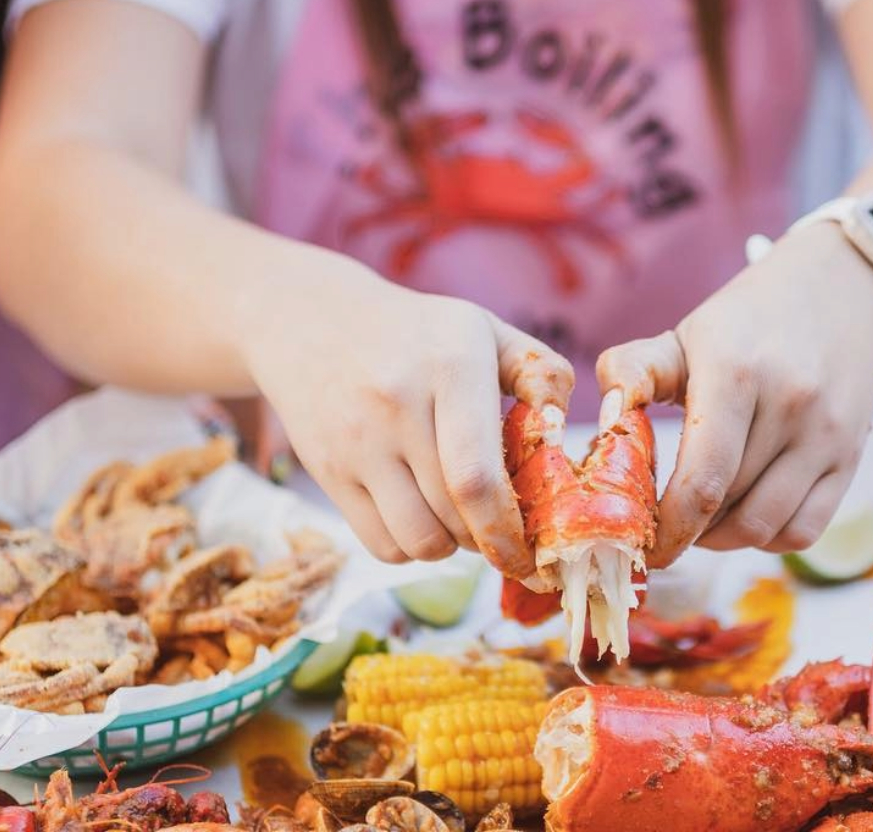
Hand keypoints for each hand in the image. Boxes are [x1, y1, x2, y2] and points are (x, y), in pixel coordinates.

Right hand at [240, 260, 571, 576]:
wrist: (312, 321)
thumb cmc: (418, 334)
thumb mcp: (484, 331)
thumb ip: (539, 373)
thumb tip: (561, 433)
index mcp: (450, 369)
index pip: (477, 477)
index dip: (507, 529)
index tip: (529, 551)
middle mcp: (397, 406)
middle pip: (453, 516)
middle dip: (488, 539)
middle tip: (501, 531)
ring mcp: (355, 442)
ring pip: (417, 540)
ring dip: (450, 548)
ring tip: (459, 520)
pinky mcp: (327, 471)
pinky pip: (381, 544)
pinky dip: (411, 548)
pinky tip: (421, 516)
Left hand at [597, 224, 872, 566]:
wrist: (839, 290)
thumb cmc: (745, 323)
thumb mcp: (682, 336)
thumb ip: (632, 373)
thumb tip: (607, 421)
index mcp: (735, 372)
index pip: (702, 479)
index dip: (668, 528)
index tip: (643, 545)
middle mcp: (790, 404)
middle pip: (728, 508)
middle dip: (686, 529)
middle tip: (662, 524)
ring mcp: (827, 434)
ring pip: (764, 527)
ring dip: (723, 538)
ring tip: (701, 517)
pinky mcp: (851, 457)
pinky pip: (804, 531)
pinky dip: (766, 537)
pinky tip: (744, 513)